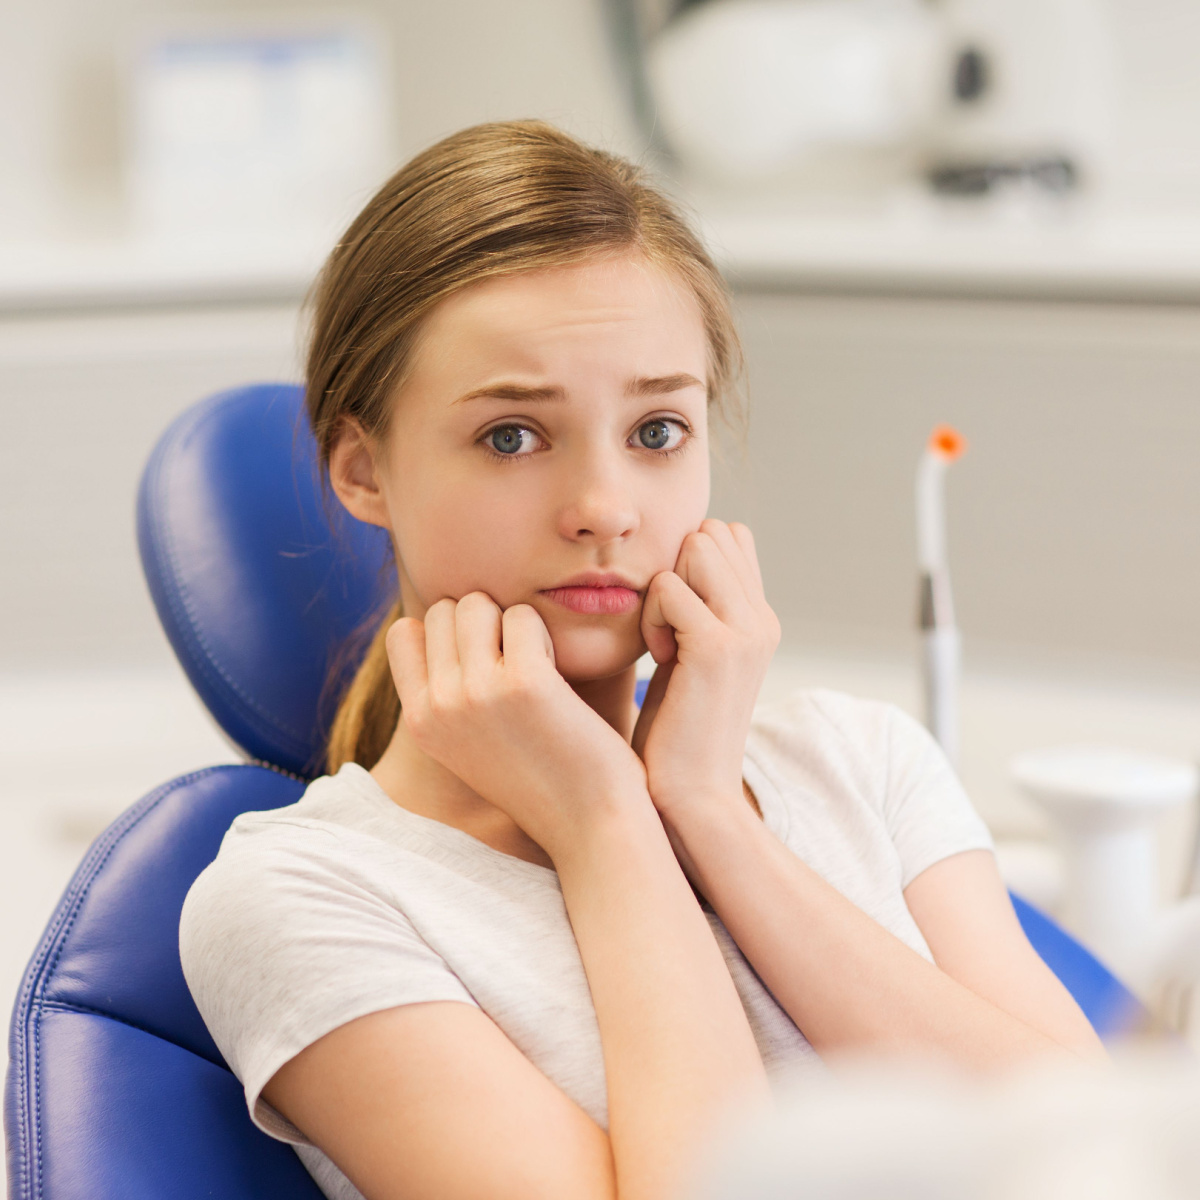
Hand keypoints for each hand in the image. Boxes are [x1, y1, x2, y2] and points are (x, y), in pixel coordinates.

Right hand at [386, 592, 649, 858]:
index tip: (484, 658)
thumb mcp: (472, 742)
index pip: (404, 633)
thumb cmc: (543, 778)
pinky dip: (546, 634)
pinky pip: (524, 616)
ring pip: (479, 604)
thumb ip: (450, 692)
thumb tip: (444, 619)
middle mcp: (438, 706)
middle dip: (486, 620)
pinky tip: (559, 672)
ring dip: (514, 622)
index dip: (448, 631)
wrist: (592, 825)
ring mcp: (475, 693)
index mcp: (420, 721)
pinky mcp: (523, 683)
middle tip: (518, 661)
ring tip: (538, 664)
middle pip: (446, 609)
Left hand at [631, 520, 779, 823]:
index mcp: (759, 619)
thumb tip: (681, 557)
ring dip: (663, 588)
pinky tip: (659, 657)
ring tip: (663, 642)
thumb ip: (697, 610)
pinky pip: (669, 586)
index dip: (689, 561)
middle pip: (713, 533)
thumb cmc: (675, 732)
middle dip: (675, 567)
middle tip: (666, 629)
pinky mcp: (718, 648)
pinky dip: (651, 616)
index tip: (675, 617)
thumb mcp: (690, 659)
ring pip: (696, 547)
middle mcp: (762, 619)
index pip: (730, 536)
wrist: (690, 797)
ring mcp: (747, 631)